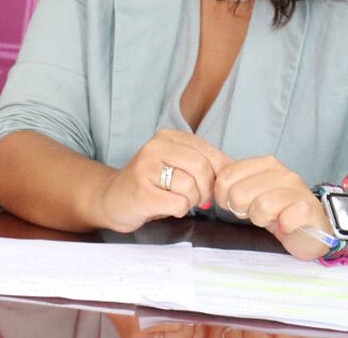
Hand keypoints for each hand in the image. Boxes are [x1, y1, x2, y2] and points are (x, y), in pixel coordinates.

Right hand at [99, 129, 228, 232]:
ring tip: (177, 200)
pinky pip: (179, 203)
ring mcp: (146, 168)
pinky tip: (166, 206)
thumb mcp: (177, 164)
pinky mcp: (142, 192)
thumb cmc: (152, 184)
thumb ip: (203, 163)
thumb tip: (235, 171)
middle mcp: (155, 147)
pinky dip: (179, 210)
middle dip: (206, 190)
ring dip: (191, 201)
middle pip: (202, 168)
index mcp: (168, 136)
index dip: (220, 174)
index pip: (210, 152)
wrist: (112, 199)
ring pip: (192, 187)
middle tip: (198, 199)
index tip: (214, 187)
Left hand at [212, 155, 331, 259]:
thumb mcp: (252, 194)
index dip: (222, 196)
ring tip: (269, 220)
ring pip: (262, 205)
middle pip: (240, 192)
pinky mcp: (310, 210)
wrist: (310, 232)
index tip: (231, 205)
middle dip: (242, 210)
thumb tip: (214, 188)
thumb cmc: (277, 211)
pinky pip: (287, 218)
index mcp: (265, 164)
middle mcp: (283, 173)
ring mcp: (299, 190)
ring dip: (261, 219)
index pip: (227, 175)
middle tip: (253, 214)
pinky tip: (286, 226)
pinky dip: (283, 225)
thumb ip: (234, 185)